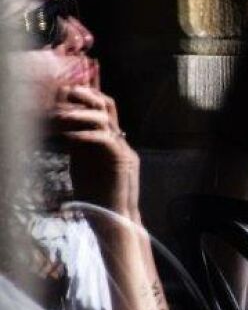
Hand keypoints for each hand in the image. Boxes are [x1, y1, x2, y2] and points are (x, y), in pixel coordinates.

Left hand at [49, 80, 139, 216]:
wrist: (114, 219)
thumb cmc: (97, 197)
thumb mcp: (82, 165)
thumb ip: (78, 146)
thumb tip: (63, 128)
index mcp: (110, 139)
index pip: (101, 109)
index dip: (86, 96)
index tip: (65, 90)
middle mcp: (119, 140)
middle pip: (108, 105)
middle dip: (88, 95)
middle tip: (67, 91)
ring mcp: (123, 148)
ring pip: (106, 119)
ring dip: (81, 113)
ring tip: (61, 115)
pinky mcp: (123, 160)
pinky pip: (106, 139)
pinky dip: (86, 135)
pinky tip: (70, 137)